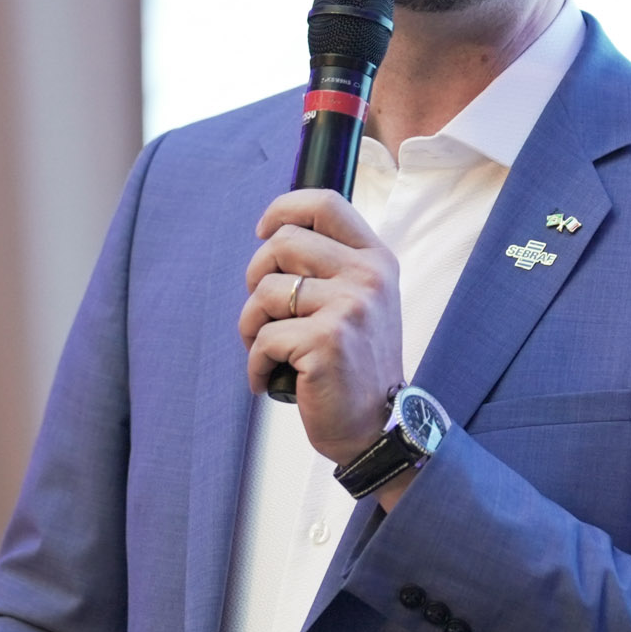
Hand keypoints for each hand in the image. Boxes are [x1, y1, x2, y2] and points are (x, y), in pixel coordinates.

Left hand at [241, 189, 404, 464]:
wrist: (379, 427)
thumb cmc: (356, 365)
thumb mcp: (361, 302)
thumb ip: (330, 265)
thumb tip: (274, 234)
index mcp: (375, 260)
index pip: (325, 203)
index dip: (283, 210)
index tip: (263, 232)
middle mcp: (368, 277)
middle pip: (283, 243)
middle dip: (256, 276)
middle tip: (264, 312)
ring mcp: (349, 307)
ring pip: (265, 292)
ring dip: (251, 326)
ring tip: (267, 350)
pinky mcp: (326, 341)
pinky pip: (263, 338)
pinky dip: (256, 364)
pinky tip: (269, 378)